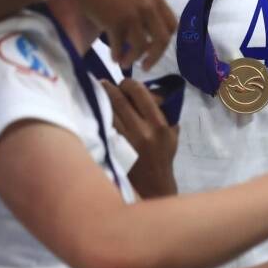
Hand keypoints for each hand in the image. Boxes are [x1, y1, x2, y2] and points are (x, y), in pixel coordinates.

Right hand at [68, 0, 176, 69]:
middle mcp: (148, 6)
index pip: (172, 25)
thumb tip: (150, 19)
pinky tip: (114, 58)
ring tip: (125, 63)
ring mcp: (132, 15)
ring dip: (133, 59)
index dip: (166, 39)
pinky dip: (118, 56)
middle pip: (163, 40)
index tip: (157, 47)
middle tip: (146, 65)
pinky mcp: (114, 23)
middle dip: (155, 56)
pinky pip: (120, 47)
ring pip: (141, 47)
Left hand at [101, 78, 178, 197]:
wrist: (153, 185)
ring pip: (108, 111)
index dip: (129, 84)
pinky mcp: (113, 148)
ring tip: (97, 91)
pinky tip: (95, 110)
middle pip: (120, 99)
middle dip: (110, 88)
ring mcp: (125, 140)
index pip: (140, 93)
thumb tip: (156, 95)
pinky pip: (103, 126)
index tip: (125, 82)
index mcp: (158, 124)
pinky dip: (99, 115)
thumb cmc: (163, 158)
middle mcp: (141, 130)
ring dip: (102, 99)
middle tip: (104, 83)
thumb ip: (166, 115)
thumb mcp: (172, 135)